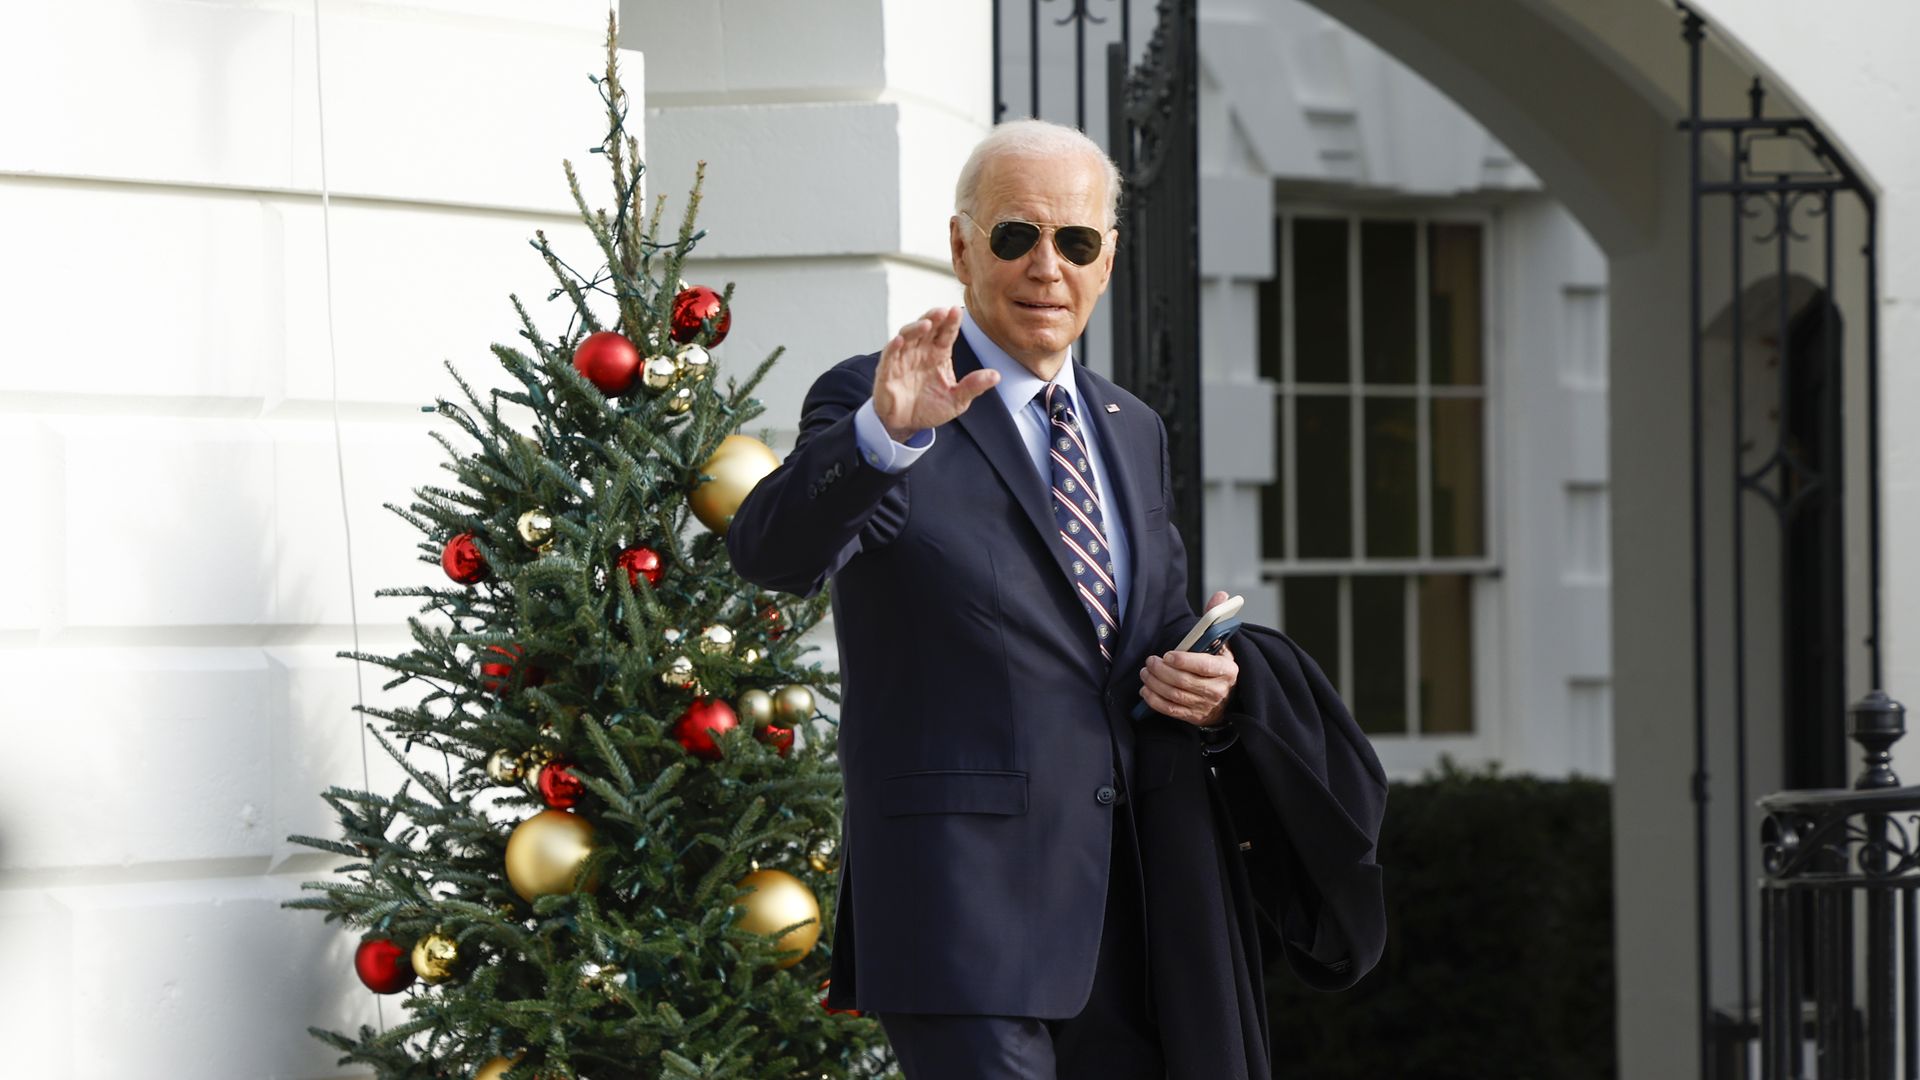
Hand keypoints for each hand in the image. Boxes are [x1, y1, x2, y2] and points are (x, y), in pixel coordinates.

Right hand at [872, 306, 1000, 441]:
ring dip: (915, 328)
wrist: (907, 425)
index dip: (951, 322)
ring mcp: (902, 359)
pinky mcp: (887, 371)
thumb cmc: (930, 408)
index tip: (957, 311)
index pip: (946, 333)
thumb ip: (973, 386)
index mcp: (938, 354)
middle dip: (933, 318)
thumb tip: (996, 376)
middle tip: (942, 311)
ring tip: (926, 324)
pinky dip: (893, 347)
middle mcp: (920, 351)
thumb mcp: (957, 400)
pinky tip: (899, 340)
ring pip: (907, 336)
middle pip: (926, 328)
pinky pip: (889, 356)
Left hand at [1139, 591, 1238, 726]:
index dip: (1184, 661)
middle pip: (1185, 681)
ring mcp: (1206, 705)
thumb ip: (1216, 619)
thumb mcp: (1221, 642)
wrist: (1228, 696)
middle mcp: (1218, 689)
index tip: (1167, 655)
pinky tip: (1146, 690)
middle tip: (1150, 661)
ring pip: (1175, 695)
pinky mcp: (1194, 716)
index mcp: (1227, 669)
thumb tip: (1222, 596)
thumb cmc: (1218, 664)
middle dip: (1162, 671)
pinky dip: (1154, 700)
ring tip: (1146, 672)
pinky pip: (1171, 710)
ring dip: (1155, 683)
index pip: (1205, 666)